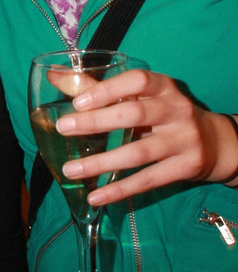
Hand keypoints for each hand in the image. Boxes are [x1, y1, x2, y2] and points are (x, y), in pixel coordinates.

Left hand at [53, 69, 237, 204]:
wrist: (216, 143)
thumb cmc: (165, 114)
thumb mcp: (141, 96)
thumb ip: (98, 87)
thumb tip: (54, 76)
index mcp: (163, 87)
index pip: (137, 81)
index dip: (107, 90)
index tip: (77, 102)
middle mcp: (176, 109)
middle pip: (135, 115)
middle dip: (96, 122)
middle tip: (63, 129)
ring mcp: (183, 139)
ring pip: (138, 153)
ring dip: (101, 162)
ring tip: (70, 170)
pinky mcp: (186, 167)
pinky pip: (148, 180)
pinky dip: (119, 190)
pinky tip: (95, 196)